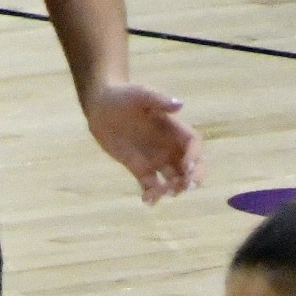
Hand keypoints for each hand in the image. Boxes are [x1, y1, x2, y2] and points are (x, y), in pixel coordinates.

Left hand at [81, 81, 202, 204]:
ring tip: (160, 192)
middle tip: (185, 188)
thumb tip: (180, 105)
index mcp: (173, 129)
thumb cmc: (122, 95)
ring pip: (173, 180)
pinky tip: (146, 200)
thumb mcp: (141, 94)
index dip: (196, 157)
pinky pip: (151, 187)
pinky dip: (152, 196)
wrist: (100, 106)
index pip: (193, 145)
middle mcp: (168, 146)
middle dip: (192, 179)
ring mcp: (155, 159)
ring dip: (172, 190)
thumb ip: (160, 100)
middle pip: (191, 167)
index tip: (188, 167)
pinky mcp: (140, 169)